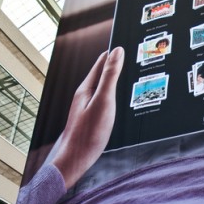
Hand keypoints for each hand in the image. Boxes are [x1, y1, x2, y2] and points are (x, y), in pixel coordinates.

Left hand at [51, 48, 123, 188]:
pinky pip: (103, 102)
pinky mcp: (90, 120)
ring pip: (102, 89)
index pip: (101, 63)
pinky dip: (112, 97)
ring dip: (113, 80)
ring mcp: (86, 108)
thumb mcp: (104, 101)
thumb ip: (110, 76)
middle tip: (127, 55)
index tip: (124, 43)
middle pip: (101, 75)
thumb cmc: (89, 132)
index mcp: (86, 88)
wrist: (75, 160)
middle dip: (114, 65)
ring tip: (125, 74)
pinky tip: (116, 103)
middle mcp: (84, 96)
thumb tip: (117, 52)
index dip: (113, 53)